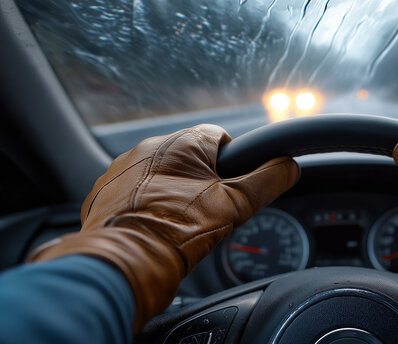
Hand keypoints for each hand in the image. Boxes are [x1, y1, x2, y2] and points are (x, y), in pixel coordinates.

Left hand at [28, 124, 298, 330]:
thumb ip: (267, 181)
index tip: (229, 190)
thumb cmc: (179, 231)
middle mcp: (148, 147)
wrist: (125, 263)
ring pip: (161, 173)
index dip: (232, 165)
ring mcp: (122, 168)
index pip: (219, 138)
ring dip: (172, 190)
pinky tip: (154, 225)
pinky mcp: (104, 190)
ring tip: (178, 222)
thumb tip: (290, 166)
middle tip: (206, 212)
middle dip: (200, 180)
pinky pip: (134, 190)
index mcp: (182, 142)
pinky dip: (145, 204)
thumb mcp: (236, 205)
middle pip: (189, 157)